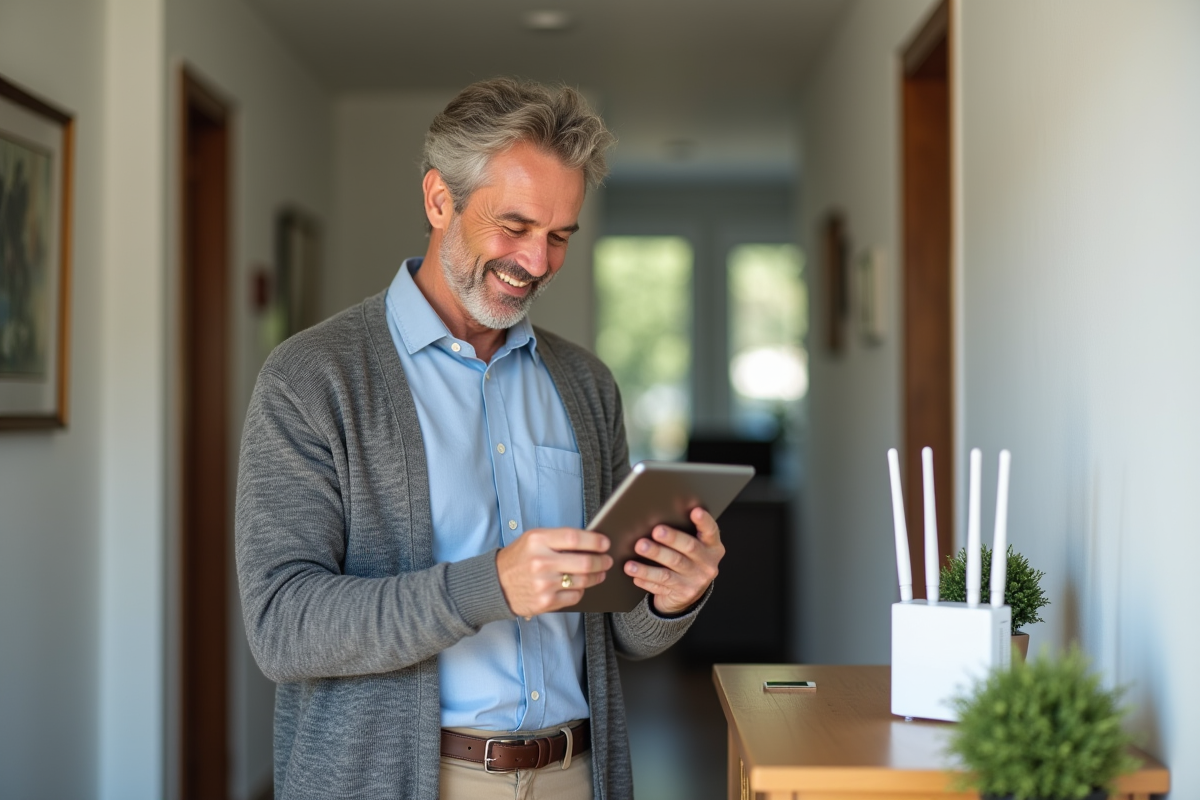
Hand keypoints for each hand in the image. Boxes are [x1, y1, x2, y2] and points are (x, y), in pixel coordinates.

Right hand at [496, 528, 611, 616]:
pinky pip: (574, 596)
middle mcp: (540, 562)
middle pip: (584, 562)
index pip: (574, 538)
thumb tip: (591, 542)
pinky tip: (580, 585)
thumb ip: (558, 539)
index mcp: (537, 541)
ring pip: (582, 581)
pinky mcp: (545, 602)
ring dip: (596, 576)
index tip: (605, 543)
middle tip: (607, 560)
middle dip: (602, 561)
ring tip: (599, 573)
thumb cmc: (519, 558)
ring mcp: (543, 584)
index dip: (594, 541)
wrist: (495, 584)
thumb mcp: (533, 539)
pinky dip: (581, 590)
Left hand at [624, 507, 723, 615]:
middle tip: (656, 531)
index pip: (711, 531)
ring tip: (637, 553)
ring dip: (651, 561)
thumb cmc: (689, 560)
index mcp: (712, 547)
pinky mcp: (683, 594)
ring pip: (670, 570)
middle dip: (671, 538)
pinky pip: (661, 584)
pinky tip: (635, 574)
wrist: (690, 593)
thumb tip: (660, 515)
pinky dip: (646, 578)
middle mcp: (707, 564)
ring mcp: (696, 581)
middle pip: (689, 548)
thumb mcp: (695, 547)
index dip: (704, 521)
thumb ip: (686, 533)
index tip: (695, 511)